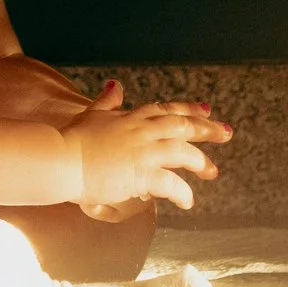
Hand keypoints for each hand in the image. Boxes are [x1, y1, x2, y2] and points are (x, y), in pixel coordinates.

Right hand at [62, 91, 230, 210]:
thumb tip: (115, 85)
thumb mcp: (92, 114)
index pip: (168, 110)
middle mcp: (142, 131)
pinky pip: (170, 184)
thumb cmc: (72, 140)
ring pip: (183, 153)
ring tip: (212, 171)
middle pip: (183, 126)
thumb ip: (107, 101)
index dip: (189, 109)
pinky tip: (188, 201)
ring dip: (201, 162)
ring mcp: (143, 152)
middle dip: (207, 129)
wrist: (61, 160)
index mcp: (132, 117)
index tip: (207, 110)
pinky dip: (182, 192)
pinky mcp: (140, 174)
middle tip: (226, 133)